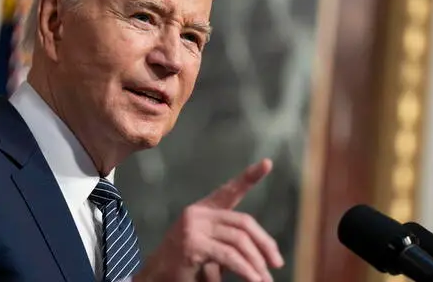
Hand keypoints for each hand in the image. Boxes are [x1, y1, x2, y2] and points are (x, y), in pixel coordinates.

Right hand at [133, 159, 283, 281]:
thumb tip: (266, 257)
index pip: (229, 190)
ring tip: (264, 279)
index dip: (249, 177)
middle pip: (243, 222)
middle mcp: (197, 213)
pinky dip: (245, 269)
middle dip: (264, 243)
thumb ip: (232, 246)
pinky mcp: (191, 244)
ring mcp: (192, 227)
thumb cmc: (184, 266)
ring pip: (238, 240)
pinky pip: (228, 255)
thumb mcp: (212, 251)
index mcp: (202, 211)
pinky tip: (253, 278)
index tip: (267, 163)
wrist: (156, 278)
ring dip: (256, 262)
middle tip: (277, 263)